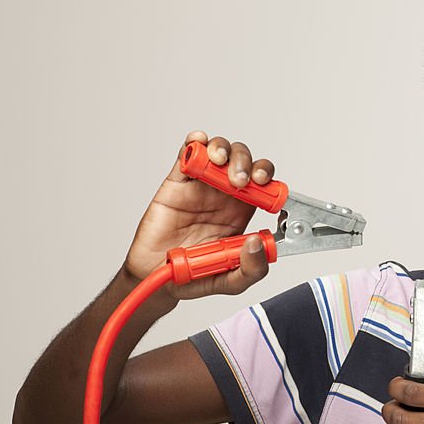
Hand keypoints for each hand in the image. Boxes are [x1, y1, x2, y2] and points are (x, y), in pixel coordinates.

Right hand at [123, 131, 276, 307]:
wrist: (156, 277)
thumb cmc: (194, 276)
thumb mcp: (232, 281)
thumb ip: (252, 269)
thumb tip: (258, 243)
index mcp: (243, 211)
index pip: (264, 184)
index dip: (268, 178)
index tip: (265, 185)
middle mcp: (225, 194)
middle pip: (245, 161)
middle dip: (248, 163)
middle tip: (242, 181)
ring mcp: (202, 185)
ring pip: (220, 151)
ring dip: (225, 150)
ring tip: (221, 164)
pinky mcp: (178, 181)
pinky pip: (188, 153)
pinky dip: (196, 142)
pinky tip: (200, 144)